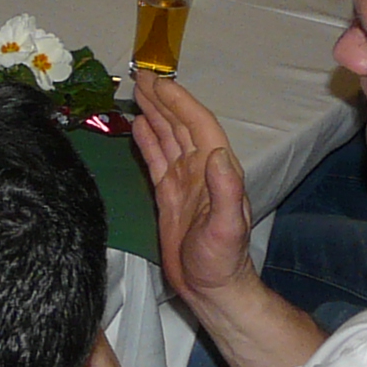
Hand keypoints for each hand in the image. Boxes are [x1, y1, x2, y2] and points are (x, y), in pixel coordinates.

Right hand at [132, 73, 256, 306]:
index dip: (180, 102)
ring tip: (138, 92)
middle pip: (180, 125)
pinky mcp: (168, 195)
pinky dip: (148, 140)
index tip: (159, 82)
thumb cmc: (222, 260)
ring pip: (167, 138)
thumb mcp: (228, 227)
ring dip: (154, 114)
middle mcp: (200, 170)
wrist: (211, 289)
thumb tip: (214, 154)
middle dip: (163, 100)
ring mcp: (184, 181)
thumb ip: (225, 191)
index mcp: (216, 171)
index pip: (198, 126)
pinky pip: (157, 160)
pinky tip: (138, 125)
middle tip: (141, 77)